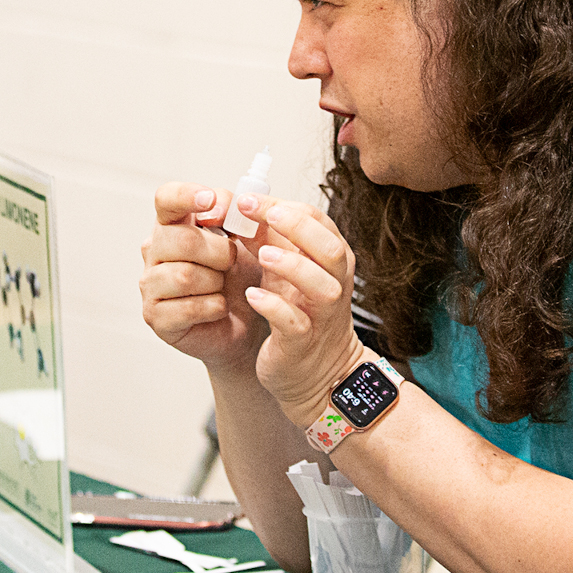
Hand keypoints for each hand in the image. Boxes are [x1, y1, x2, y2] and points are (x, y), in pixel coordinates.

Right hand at [139, 182, 266, 374]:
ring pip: (184, 276)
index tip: (208, 200)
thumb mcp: (247, 238)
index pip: (166, 199)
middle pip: (181, 239)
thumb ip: (235, 212)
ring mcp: (150, 285)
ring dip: (216, 282)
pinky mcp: (156, 317)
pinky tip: (218, 308)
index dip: (185, 196)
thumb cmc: (242, 275)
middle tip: (232, 261)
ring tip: (223, 287)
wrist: (249, 321)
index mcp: (173, 223)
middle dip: (219, 252)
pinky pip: (189, 308)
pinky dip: (214, 308)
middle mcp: (154, 250)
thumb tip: (216, 204)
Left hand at [233, 194, 365, 426]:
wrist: (314, 372)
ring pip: (323, 286)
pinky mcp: (302, 343)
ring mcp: (321, 315)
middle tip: (265, 215)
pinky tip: (254, 296)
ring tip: (263, 255)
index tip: (246, 199)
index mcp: (328, 260)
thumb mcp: (283, 269)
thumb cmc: (298, 311)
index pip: (317, 221)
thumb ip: (266, 238)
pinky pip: (295, 323)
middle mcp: (333, 284)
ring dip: (293, 267)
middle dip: (298, 228)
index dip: (284, 206)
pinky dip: (275, 307)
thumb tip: (239, 205)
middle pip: (331, 249)